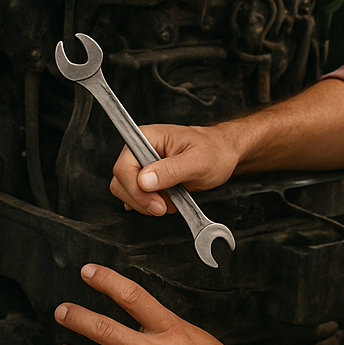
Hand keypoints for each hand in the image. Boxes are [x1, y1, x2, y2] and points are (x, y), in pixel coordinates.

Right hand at [109, 123, 240, 215]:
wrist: (223, 154)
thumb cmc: (213, 151)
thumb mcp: (197, 161)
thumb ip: (171, 170)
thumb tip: (144, 180)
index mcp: (147, 137)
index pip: (124, 166)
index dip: (135, 188)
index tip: (157, 204)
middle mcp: (140, 149)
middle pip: (120, 182)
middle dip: (142, 200)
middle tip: (165, 207)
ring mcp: (142, 165)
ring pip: (125, 191)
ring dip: (146, 204)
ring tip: (171, 201)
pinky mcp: (147, 178)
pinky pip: (135, 196)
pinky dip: (149, 205)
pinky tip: (167, 201)